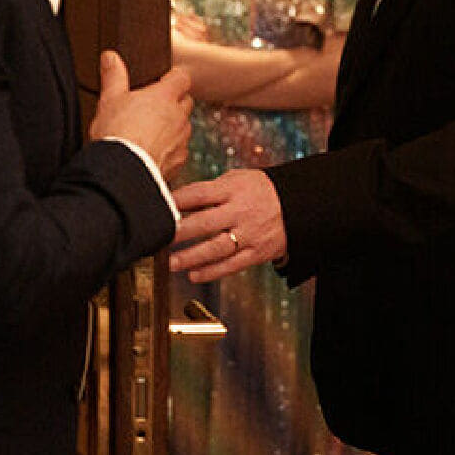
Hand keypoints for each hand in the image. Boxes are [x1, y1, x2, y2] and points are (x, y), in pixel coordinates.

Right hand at [90, 51, 191, 177]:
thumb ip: (113, 76)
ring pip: (184, 127)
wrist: (123, 171)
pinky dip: (170, 150)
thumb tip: (111, 57)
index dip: (174, 78)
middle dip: (175, 103)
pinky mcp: (179, 162)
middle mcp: (178, 117)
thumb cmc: (116, 134)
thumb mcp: (109, 99)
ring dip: (173, 127)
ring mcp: (181, 140)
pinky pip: (180, 151)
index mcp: (164, 97)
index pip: (182, 78)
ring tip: (151, 132)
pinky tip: (153, 153)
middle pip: (186, 102)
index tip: (164, 81)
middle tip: (154, 108)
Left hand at [169, 168, 286, 281]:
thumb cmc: (260, 191)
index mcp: (233, 190)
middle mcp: (240, 212)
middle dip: (179, 232)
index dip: (175, 201)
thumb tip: (177, 201)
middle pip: (204, 223)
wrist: (297, 204)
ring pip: (216, 248)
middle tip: (159, 238)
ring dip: (191, 257)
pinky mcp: (256, 253)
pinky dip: (212, 272)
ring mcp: (249, 234)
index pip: (198, 194)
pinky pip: (232, 265)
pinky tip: (194, 276)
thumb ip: (209, 190)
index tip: (156, 207)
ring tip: (171, 263)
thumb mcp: (237, 179)